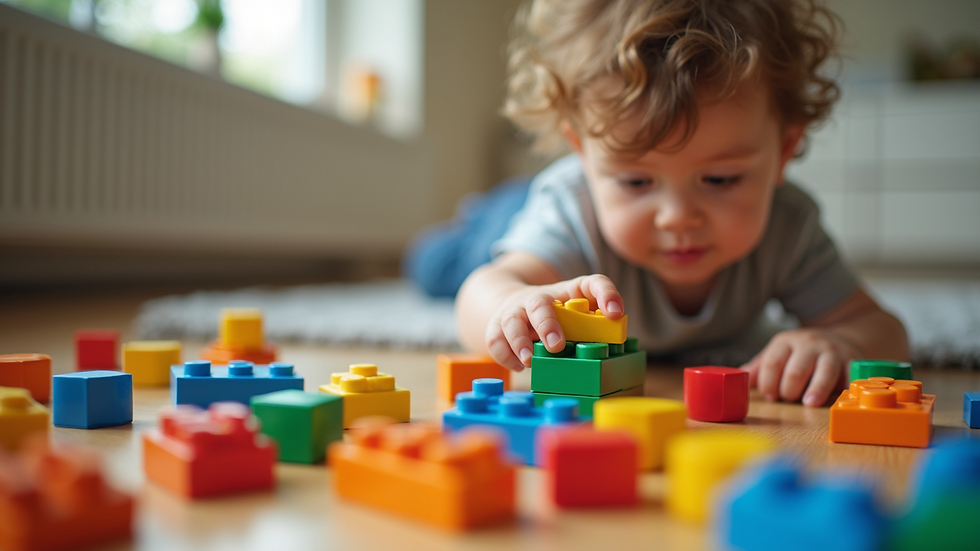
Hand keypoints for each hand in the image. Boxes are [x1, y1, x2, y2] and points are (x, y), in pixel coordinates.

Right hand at [485, 274, 623, 371]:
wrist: (510, 302)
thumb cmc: (554, 313)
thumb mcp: (577, 313)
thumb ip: (595, 325)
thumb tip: (612, 342)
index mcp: (567, 292)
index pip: (591, 283)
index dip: (606, 295)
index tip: (616, 313)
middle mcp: (538, 298)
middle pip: (539, 303)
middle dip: (547, 324)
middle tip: (556, 345)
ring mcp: (514, 311)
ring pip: (511, 321)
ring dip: (519, 341)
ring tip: (529, 361)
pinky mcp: (496, 326)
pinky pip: (494, 339)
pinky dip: (504, 355)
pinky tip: (519, 366)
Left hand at [741, 328, 861, 406]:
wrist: (840, 338)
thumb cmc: (802, 353)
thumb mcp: (779, 353)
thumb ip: (760, 367)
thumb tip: (740, 379)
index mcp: (785, 342)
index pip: (772, 363)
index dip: (768, 383)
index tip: (769, 397)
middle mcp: (809, 343)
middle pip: (796, 370)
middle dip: (789, 389)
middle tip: (788, 399)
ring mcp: (832, 351)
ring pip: (824, 370)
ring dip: (816, 389)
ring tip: (809, 403)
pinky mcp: (852, 361)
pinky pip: (850, 374)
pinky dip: (845, 386)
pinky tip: (839, 397)